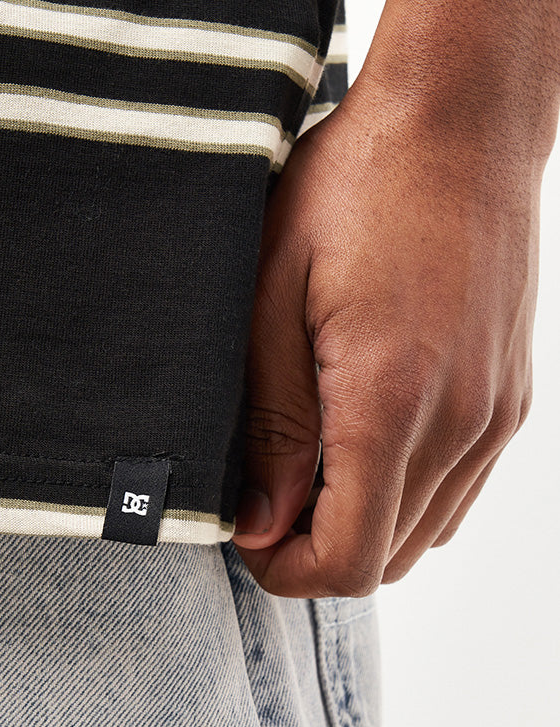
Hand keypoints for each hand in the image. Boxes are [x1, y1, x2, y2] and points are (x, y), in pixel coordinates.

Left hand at [231, 84, 540, 597]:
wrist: (460, 124)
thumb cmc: (355, 191)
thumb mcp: (273, 302)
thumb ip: (271, 428)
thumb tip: (260, 524)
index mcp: (390, 404)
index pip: (347, 560)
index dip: (286, 572)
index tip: (246, 539)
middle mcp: (459, 425)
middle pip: (387, 561)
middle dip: (316, 554)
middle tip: (265, 504)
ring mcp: (494, 416)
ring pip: (425, 534)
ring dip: (361, 529)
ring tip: (307, 475)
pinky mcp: (509, 399)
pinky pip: (457, 491)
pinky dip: (405, 499)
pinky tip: (362, 450)